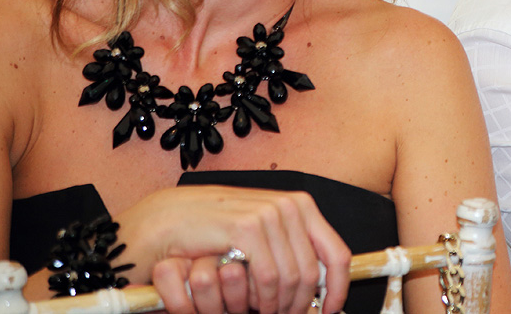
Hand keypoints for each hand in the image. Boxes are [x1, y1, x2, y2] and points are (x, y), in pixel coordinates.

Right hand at [117, 186, 350, 313]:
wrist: (171, 218)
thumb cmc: (218, 230)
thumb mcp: (264, 235)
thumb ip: (292, 249)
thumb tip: (325, 282)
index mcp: (300, 206)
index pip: (337, 253)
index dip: (339, 288)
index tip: (331, 309)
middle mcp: (289, 206)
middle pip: (313, 272)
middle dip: (302, 304)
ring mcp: (268, 214)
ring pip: (293, 278)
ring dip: (279, 305)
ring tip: (264, 312)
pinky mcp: (246, 227)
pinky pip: (269, 277)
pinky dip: (263, 298)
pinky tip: (252, 305)